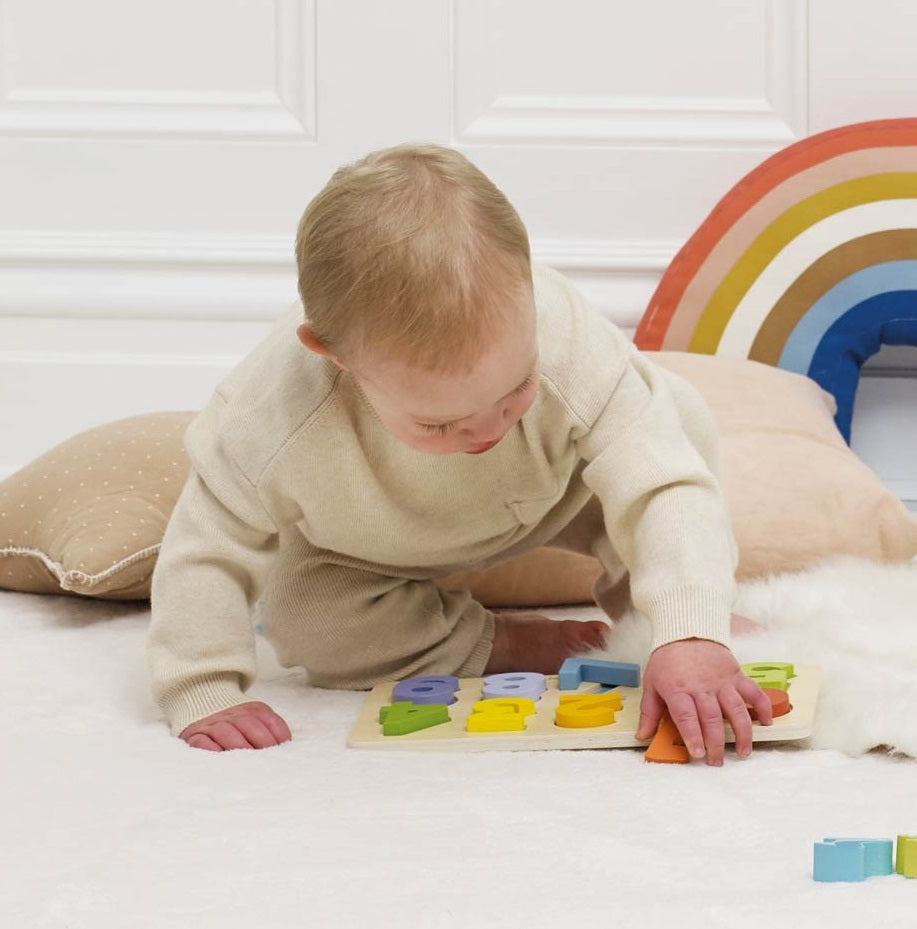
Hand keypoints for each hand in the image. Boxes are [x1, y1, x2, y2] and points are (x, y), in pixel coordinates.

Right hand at [180, 701, 291, 751]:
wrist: (204, 705)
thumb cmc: (238, 724)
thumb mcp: (258, 720)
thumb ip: (271, 731)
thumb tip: (286, 748)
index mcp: (252, 709)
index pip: (268, 719)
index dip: (277, 734)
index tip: (282, 749)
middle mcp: (233, 714)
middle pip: (248, 723)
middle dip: (260, 740)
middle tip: (268, 760)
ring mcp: (213, 724)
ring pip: (225, 731)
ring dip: (238, 745)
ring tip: (247, 762)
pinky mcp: (195, 736)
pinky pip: (201, 741)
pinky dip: (210, 749)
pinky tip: (219, 757)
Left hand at [635, 638, 772, 765]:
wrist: (686, 631)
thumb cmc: (667, 660)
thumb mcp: (651, 683)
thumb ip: (649, 712)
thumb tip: (641, 736)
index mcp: (677, 689)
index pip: (686, 716)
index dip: (692, 737)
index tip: (697, 754)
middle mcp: (701, 686)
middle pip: (712, 718)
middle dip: (716, 744)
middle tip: (717, 762)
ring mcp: (721, 681)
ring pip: (736, 709)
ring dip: (742, 733)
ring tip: (744, 752)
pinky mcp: (736, 675)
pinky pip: (753, 691)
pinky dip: (763, 707)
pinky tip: (766, 722)